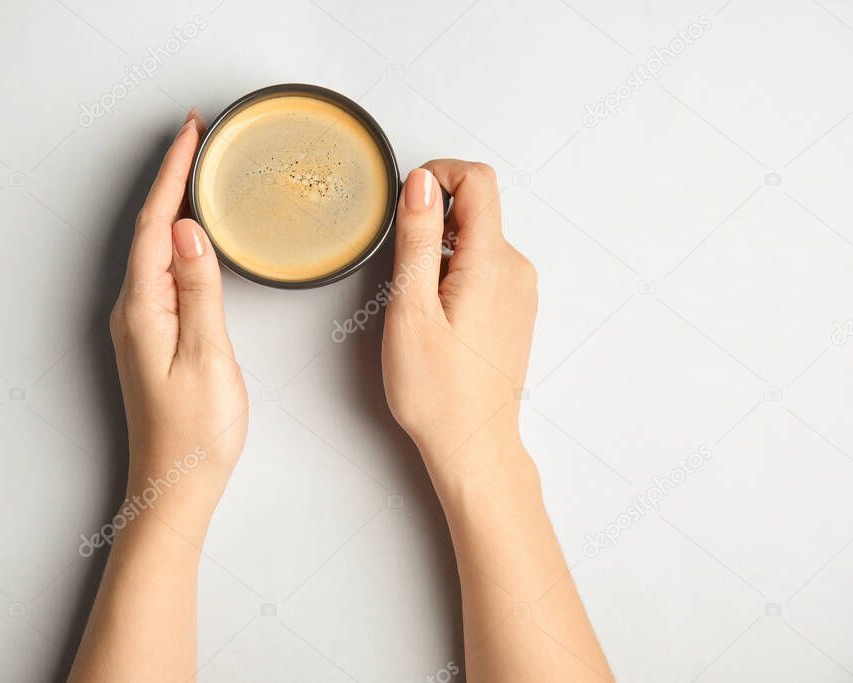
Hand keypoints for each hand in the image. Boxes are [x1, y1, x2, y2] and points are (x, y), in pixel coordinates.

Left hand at [109, 110, 247, 524]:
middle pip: (150, 228)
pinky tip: (193, 234)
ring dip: (174, 204)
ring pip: (155, 248)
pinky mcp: (152, 336)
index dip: (173, 174)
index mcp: (144, 308)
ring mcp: (140, 323)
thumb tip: (188, 230)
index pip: (158, 224)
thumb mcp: (208, 356)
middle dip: (172, 178)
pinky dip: (177, 239)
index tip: (192, 133)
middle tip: (199, 137)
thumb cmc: (196, 433)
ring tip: (198, 171)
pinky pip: (161, 271)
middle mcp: (133, 309)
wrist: (174, 487)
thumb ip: (199, 290)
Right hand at [382, 160, 536, 487]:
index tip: (407, 199)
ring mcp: (520, 290)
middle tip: (403, 275)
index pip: (478, 180)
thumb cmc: (438, 391)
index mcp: (493, 262)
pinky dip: (454, 275)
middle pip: (476, 209)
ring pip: (476, 240)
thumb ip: (418, 238)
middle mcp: (516, 269)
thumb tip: (422, 182)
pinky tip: (437, 318)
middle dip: (433, 223)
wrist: (474, 445)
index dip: (439, 174)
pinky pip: (484, 268)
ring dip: (441, 254)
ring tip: (418, 306)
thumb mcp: (412, 308)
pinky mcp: (514, 309)